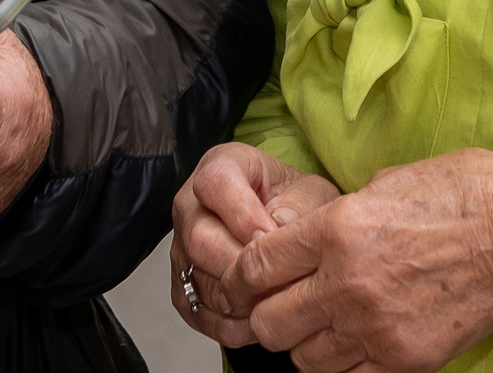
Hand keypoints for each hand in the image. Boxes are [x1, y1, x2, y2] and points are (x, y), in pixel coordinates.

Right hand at [170, 143, 340, 347]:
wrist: (285, 222)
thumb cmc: (296, 203)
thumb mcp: (310, 192)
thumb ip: (299, 205)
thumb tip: (279, 227)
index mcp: (221, 167)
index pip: (215, 184)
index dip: (243, 215)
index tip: (272, 237)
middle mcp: (191, 204)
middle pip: (201, 240)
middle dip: (245, 269)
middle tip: (281, 280)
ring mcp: (182, 246)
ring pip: (199, 281)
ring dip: (242, 301)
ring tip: (278, 302)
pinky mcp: (183, 282)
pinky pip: (197, 311)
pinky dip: (230, 325)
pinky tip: (259, 320)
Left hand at [232, 149, 492, 371]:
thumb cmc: (460, 194)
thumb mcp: (383, 184)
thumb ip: (336, 219)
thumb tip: (308, 238)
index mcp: (335, 229)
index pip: (255, 266)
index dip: (240, 277)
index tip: (242, 281)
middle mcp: (346, 284)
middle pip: (269, 323)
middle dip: (267, 314)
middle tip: (283, 304)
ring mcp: (375, 328)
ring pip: (304, 360)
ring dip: (306, 344)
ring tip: (324, 325)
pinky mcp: (406, 360)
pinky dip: (345, 367)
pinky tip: (357, 345)